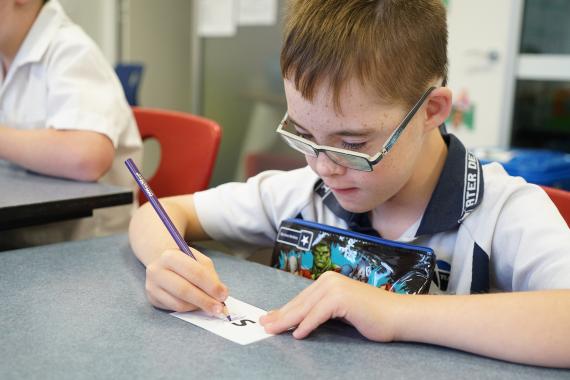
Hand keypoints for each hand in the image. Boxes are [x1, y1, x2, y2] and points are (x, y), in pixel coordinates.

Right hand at [144, 247, 227, 314]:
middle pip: (185, 290)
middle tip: (219, 309)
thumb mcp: (199, 261)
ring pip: (179, 303)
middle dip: (205, 300)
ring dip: (198, 307)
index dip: (211, 285)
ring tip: (211, 307)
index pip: (195, 272)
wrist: (164, 263)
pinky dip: (189, 309)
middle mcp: (157, 270)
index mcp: (170, 255)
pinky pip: (175, 308)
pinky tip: (197, 305)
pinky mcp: (153, 299)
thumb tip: (221, 296)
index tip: (224, 295)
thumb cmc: (186, 262)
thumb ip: (210, 276)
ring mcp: (152, 286)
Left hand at [260, 271, 401, 340]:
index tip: (269, 319)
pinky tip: (298, 335)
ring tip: (274, 331)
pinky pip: (319, 314)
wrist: (397, 315)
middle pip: (300, 303)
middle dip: (281, 316)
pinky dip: (307, 325)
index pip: (301, 299)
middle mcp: (329, 280)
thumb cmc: (371, 316)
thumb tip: (299, 321)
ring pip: (306, 308)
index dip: (283, 310)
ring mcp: (335, 287)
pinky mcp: (342, 298)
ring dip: (288, 321)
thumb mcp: (340, 313)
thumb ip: (321, 312)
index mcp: (328, 281)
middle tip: (265, 326)